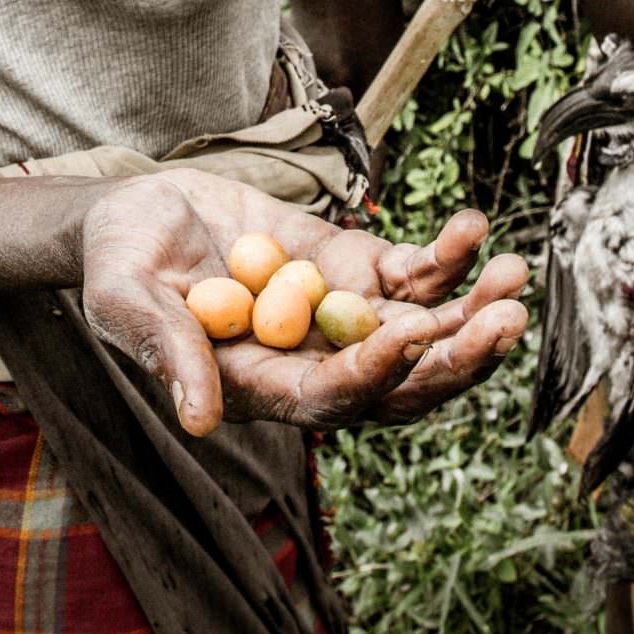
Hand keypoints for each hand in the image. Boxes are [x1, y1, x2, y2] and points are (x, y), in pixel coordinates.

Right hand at [81, 170, 530, 435]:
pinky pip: (409, 271)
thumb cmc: (118, 265)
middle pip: (403, 379)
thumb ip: (166, 350)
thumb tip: (199, 419)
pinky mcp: (348, 266)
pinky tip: (473, 226)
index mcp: (262, 386)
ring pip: (422, 326)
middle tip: (508, 318)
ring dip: (473, 305)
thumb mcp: (124, 302)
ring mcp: (337, 313)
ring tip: (515, 271)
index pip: (335, 397)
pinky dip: (445, 253)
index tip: (415, 328)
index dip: (378, 370)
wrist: (135, 214)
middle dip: (458, 354)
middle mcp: (312, 360)